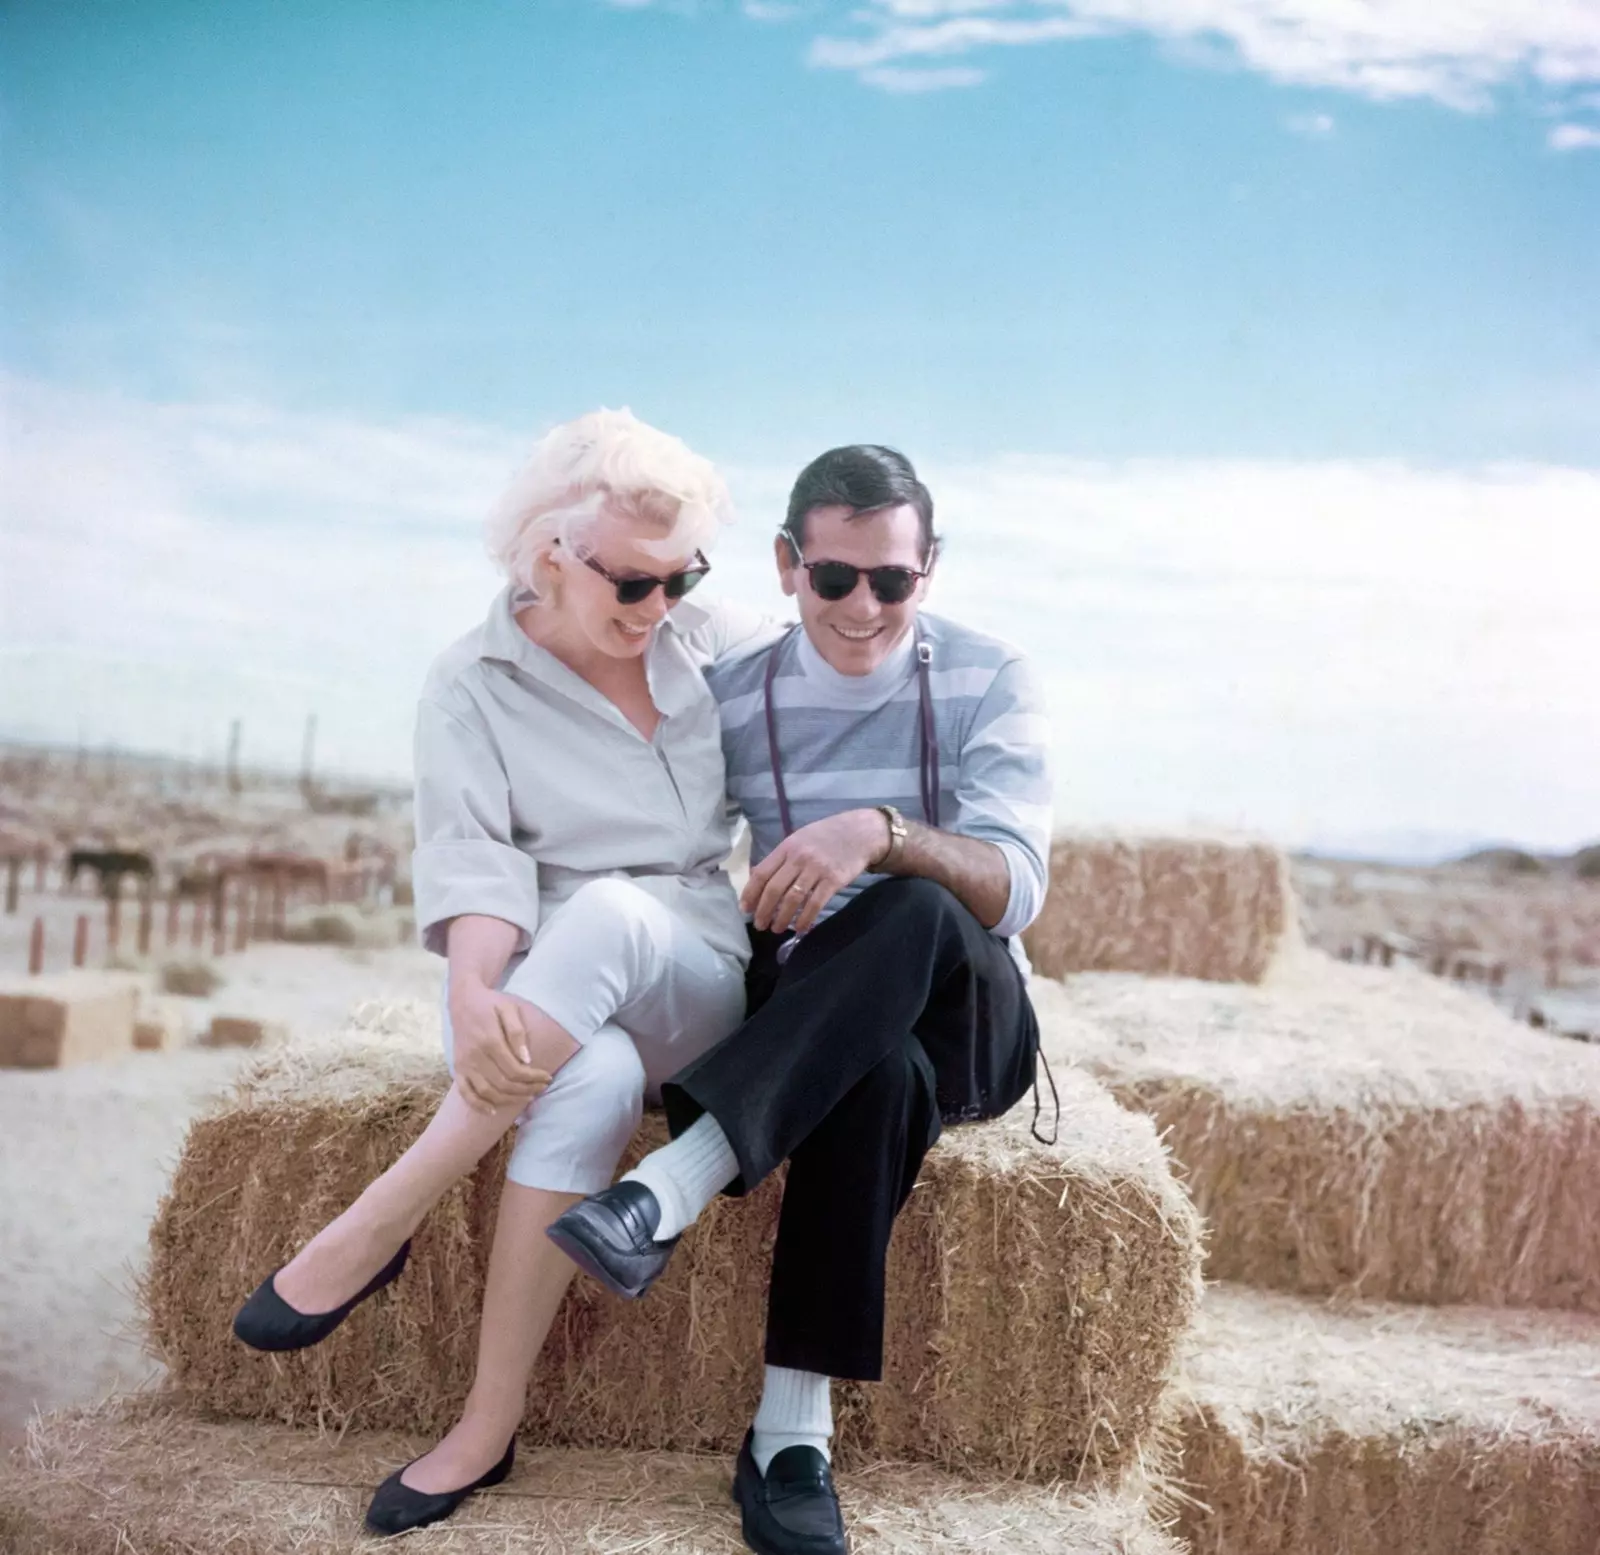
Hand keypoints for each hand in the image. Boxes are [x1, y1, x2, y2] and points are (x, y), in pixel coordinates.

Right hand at [448, 979, 553, 1114]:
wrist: (463, 1000)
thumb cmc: (490, 1003)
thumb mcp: (508, 1009)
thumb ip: (517, 1032)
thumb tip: (526, 1059)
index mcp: (489, 1041)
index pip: (515, 1069)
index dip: (533, 1078)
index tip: (547, 1077)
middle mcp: (475, 1056)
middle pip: (503, 1084)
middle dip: (526, 1090)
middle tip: (541, 1088)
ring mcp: (464, 1064)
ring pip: (487, 1092)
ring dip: (508, 1100)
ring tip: (527, 1097)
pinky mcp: (457, 1068)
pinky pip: (466, 1093)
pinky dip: (478, 1105)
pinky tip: (493, 1111)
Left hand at [741, 809, 888, 935]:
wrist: (860, 832)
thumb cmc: (827, 836)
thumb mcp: (800, 839)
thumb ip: (781, 857)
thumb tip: (758, 878)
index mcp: (787, 847)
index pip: (762, 873)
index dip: (750, 893)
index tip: (745, 909)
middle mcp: (799, 857)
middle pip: (774, 889)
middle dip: (764, 910)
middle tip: (759, 925)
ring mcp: (817, 869)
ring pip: (793, 899)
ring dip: (782, 918)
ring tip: (777, 928)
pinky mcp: (833, 880)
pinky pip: (815, 904)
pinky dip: (805, 919)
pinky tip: (800, 928)